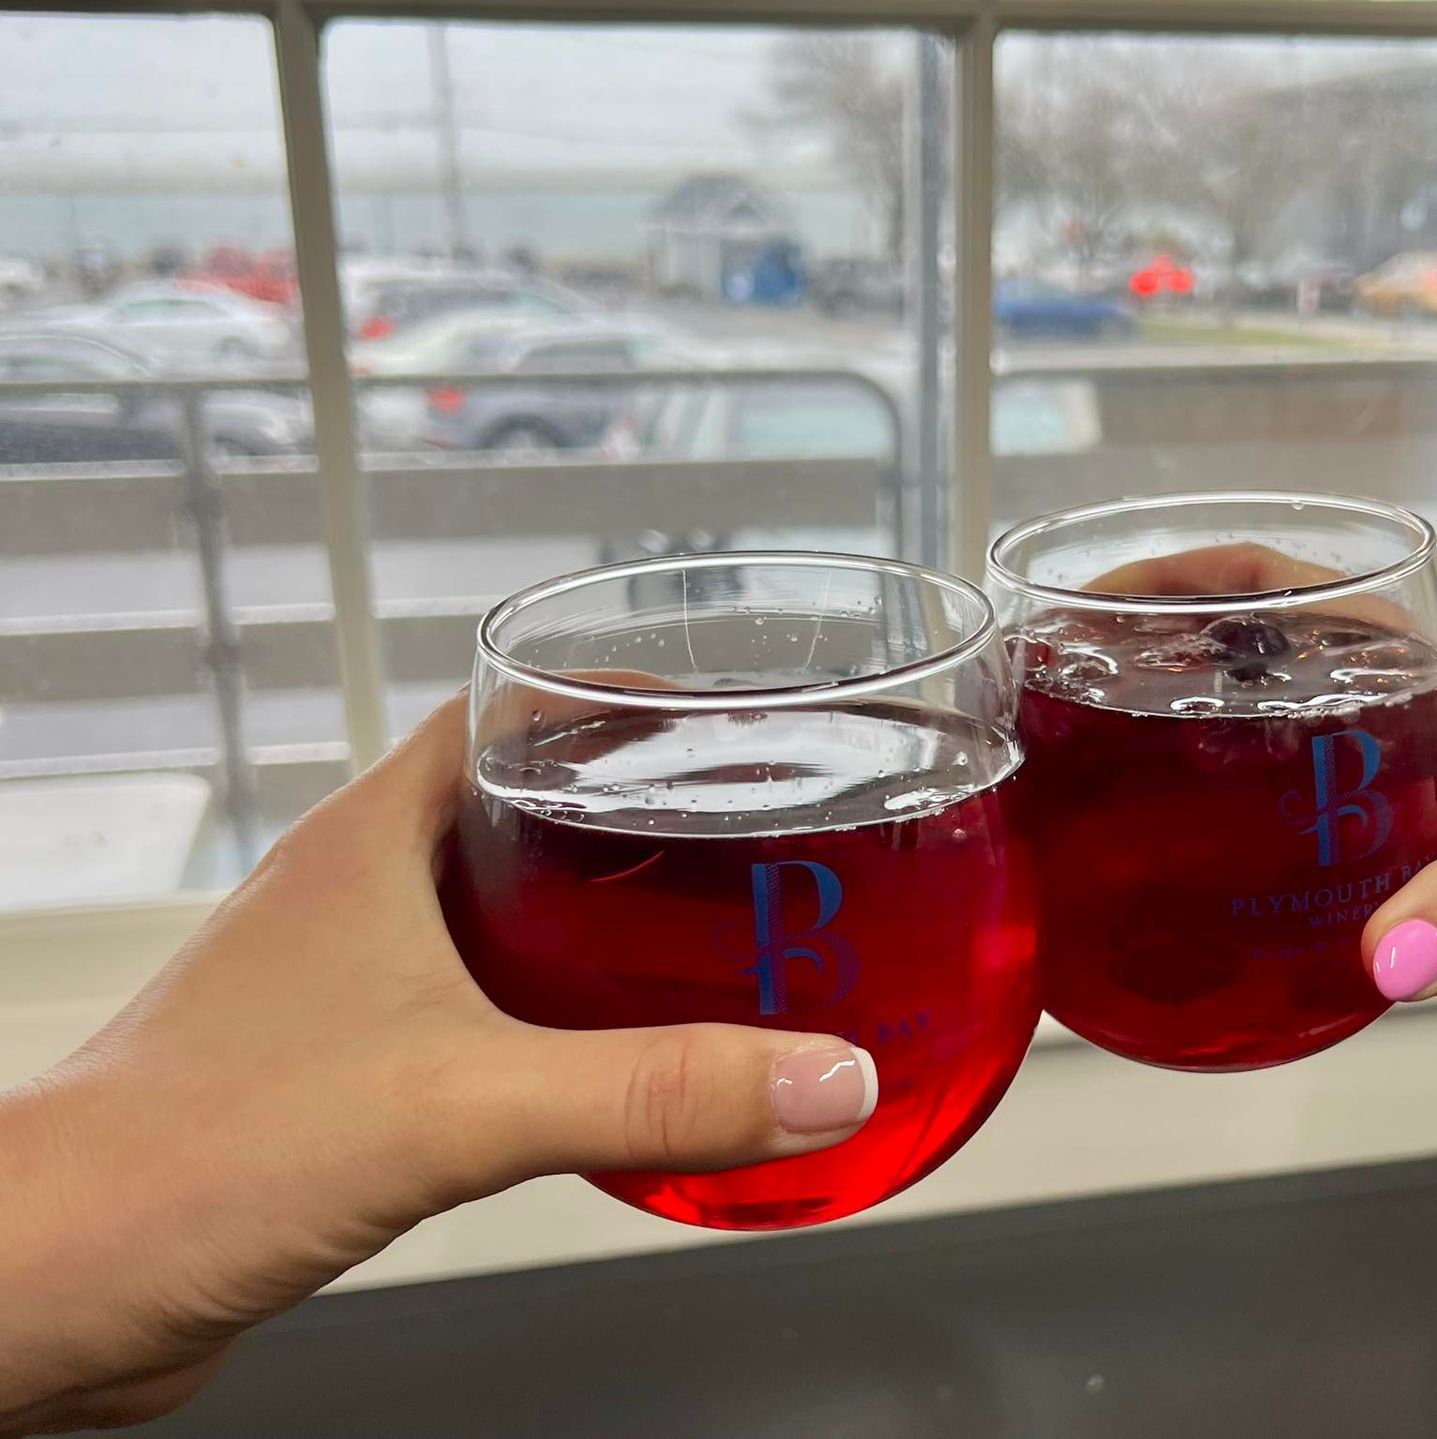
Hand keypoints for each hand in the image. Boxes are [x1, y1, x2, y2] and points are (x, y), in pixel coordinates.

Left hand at [0, 699, 874, 1434]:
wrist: (48, 1285)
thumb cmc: (187, 1152)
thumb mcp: (463, 1102)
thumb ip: (653, 1087)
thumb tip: (818, 1075)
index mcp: (374, 836)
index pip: (504, 705)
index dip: (610, 693)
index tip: (709, 706)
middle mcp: (357, 891)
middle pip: (518, 805)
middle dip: (631, 813)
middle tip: (738, 833)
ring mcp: (341, 979)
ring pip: (494, 912)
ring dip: (591, 921)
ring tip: (699, 945)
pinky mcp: (339, 1071)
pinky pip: (469, 1011)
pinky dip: (546, 1018)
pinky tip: (601, 1069)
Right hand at [1089, 545, 1436, 1039]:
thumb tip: (1383, 963)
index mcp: (1413, 654)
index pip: (1266, 580)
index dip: (1169, 576)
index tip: (1084, 600)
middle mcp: (1373, 703)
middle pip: (1225, 660)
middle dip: (1134, 667)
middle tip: (1049, 704)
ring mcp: (1362, 782)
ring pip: (1235, 748)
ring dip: (1158, 756)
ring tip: (1068, 788)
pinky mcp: (1366, 861)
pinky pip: (1266, 838)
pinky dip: (1206, 849)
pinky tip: (1151, 889)